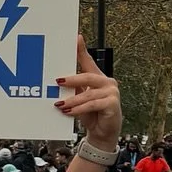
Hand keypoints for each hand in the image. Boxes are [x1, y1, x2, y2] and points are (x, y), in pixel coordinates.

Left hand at [54, 35, 120, 150]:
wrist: (103, 133)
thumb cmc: (91, 115)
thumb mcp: (79, 100)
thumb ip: (74, 90)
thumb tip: (59, 82)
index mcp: (98, 78)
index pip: (89, 61)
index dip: (82, 50)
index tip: (76, 38)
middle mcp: (107, 82)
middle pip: (88, 76)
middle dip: (71, 79)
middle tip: (58, 81)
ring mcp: (112, 92)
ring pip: (88, 93)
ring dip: (72, 100)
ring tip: (60, 105)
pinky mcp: (113, 104)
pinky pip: (93, 104)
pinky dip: (79, 109)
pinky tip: (70, 112)